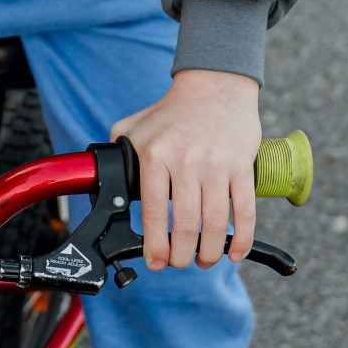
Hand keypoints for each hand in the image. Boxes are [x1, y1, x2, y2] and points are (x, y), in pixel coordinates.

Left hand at [110, 69, 261, 268]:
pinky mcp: (242, 166)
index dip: (155, 245)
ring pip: (215, 223)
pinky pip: (244, 210)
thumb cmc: (171, 110)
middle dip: (181, 255)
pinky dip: (243, 238)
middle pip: (185, 225)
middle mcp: (186, 161)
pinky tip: (235, 252)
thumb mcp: (133, 126)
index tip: (155, 262)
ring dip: (210, 252)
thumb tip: (103, 182)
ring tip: (204, 261)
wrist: (215, 85)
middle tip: (178, 263)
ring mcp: (216, 165)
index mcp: (155, 155)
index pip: (153, 211)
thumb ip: (117, 153)